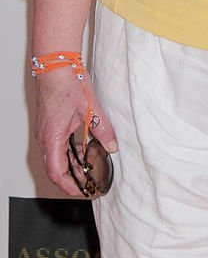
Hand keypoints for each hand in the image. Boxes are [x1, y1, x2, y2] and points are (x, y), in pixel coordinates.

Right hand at [34, 68, 116, 196]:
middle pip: (56, 168)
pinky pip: (57, 145)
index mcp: (52, 137)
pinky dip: (69, 152)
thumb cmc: (68, 83)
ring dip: (71, 165)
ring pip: (56, 157)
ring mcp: (46, 131)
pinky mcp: (49, 124)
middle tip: (89, 184)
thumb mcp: (90, 108)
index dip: (69, 186)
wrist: (55, 65)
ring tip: (89, 170)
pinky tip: (83, 150)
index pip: (57, 172)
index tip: (82, 192)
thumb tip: (112, 145)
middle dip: (72, 179)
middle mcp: (45, 138)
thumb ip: (102, 129)